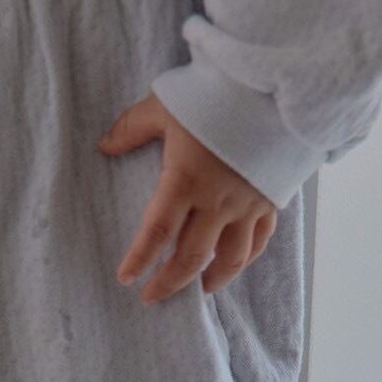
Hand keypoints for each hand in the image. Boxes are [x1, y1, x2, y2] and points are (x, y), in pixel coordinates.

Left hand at [98, 92, 277, 303]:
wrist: (276, 84)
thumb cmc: (217, 92)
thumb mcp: (166, 104)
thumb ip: (133, 128)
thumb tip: (105, 146)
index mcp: (186, 180)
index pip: (158, 232)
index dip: (141, 259)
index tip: (126, 279)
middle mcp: (217, 201)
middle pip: (192, 256)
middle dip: (171, 282)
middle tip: (154, 297)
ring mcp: (247, 204)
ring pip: (231, 258)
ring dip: (214, 280)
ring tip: (201, 290)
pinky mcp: (271, 199)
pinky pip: (260, 240)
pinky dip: (247, 258)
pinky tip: (236, 264)